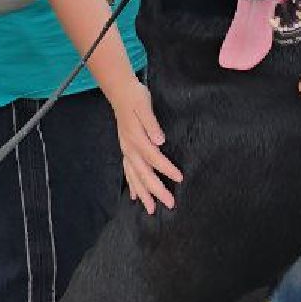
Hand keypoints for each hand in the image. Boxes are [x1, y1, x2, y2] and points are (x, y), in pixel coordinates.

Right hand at [109, 82, 181, 212]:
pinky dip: (132, 185)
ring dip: (143, 194)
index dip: (166, 169)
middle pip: (144, 173)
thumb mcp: (144, 105)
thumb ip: (151, 123)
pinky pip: (128, 172)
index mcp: (136, 138)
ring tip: (151, 209)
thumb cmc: (135, 97)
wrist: (120, 92)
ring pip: (134, 176)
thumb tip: (159, 140)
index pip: (154, 157)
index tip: (179, 178)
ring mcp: (126, 150)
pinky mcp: (126, 150)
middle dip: (156, 190)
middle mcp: (129, 148)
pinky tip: (134, 197)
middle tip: (169, 203)